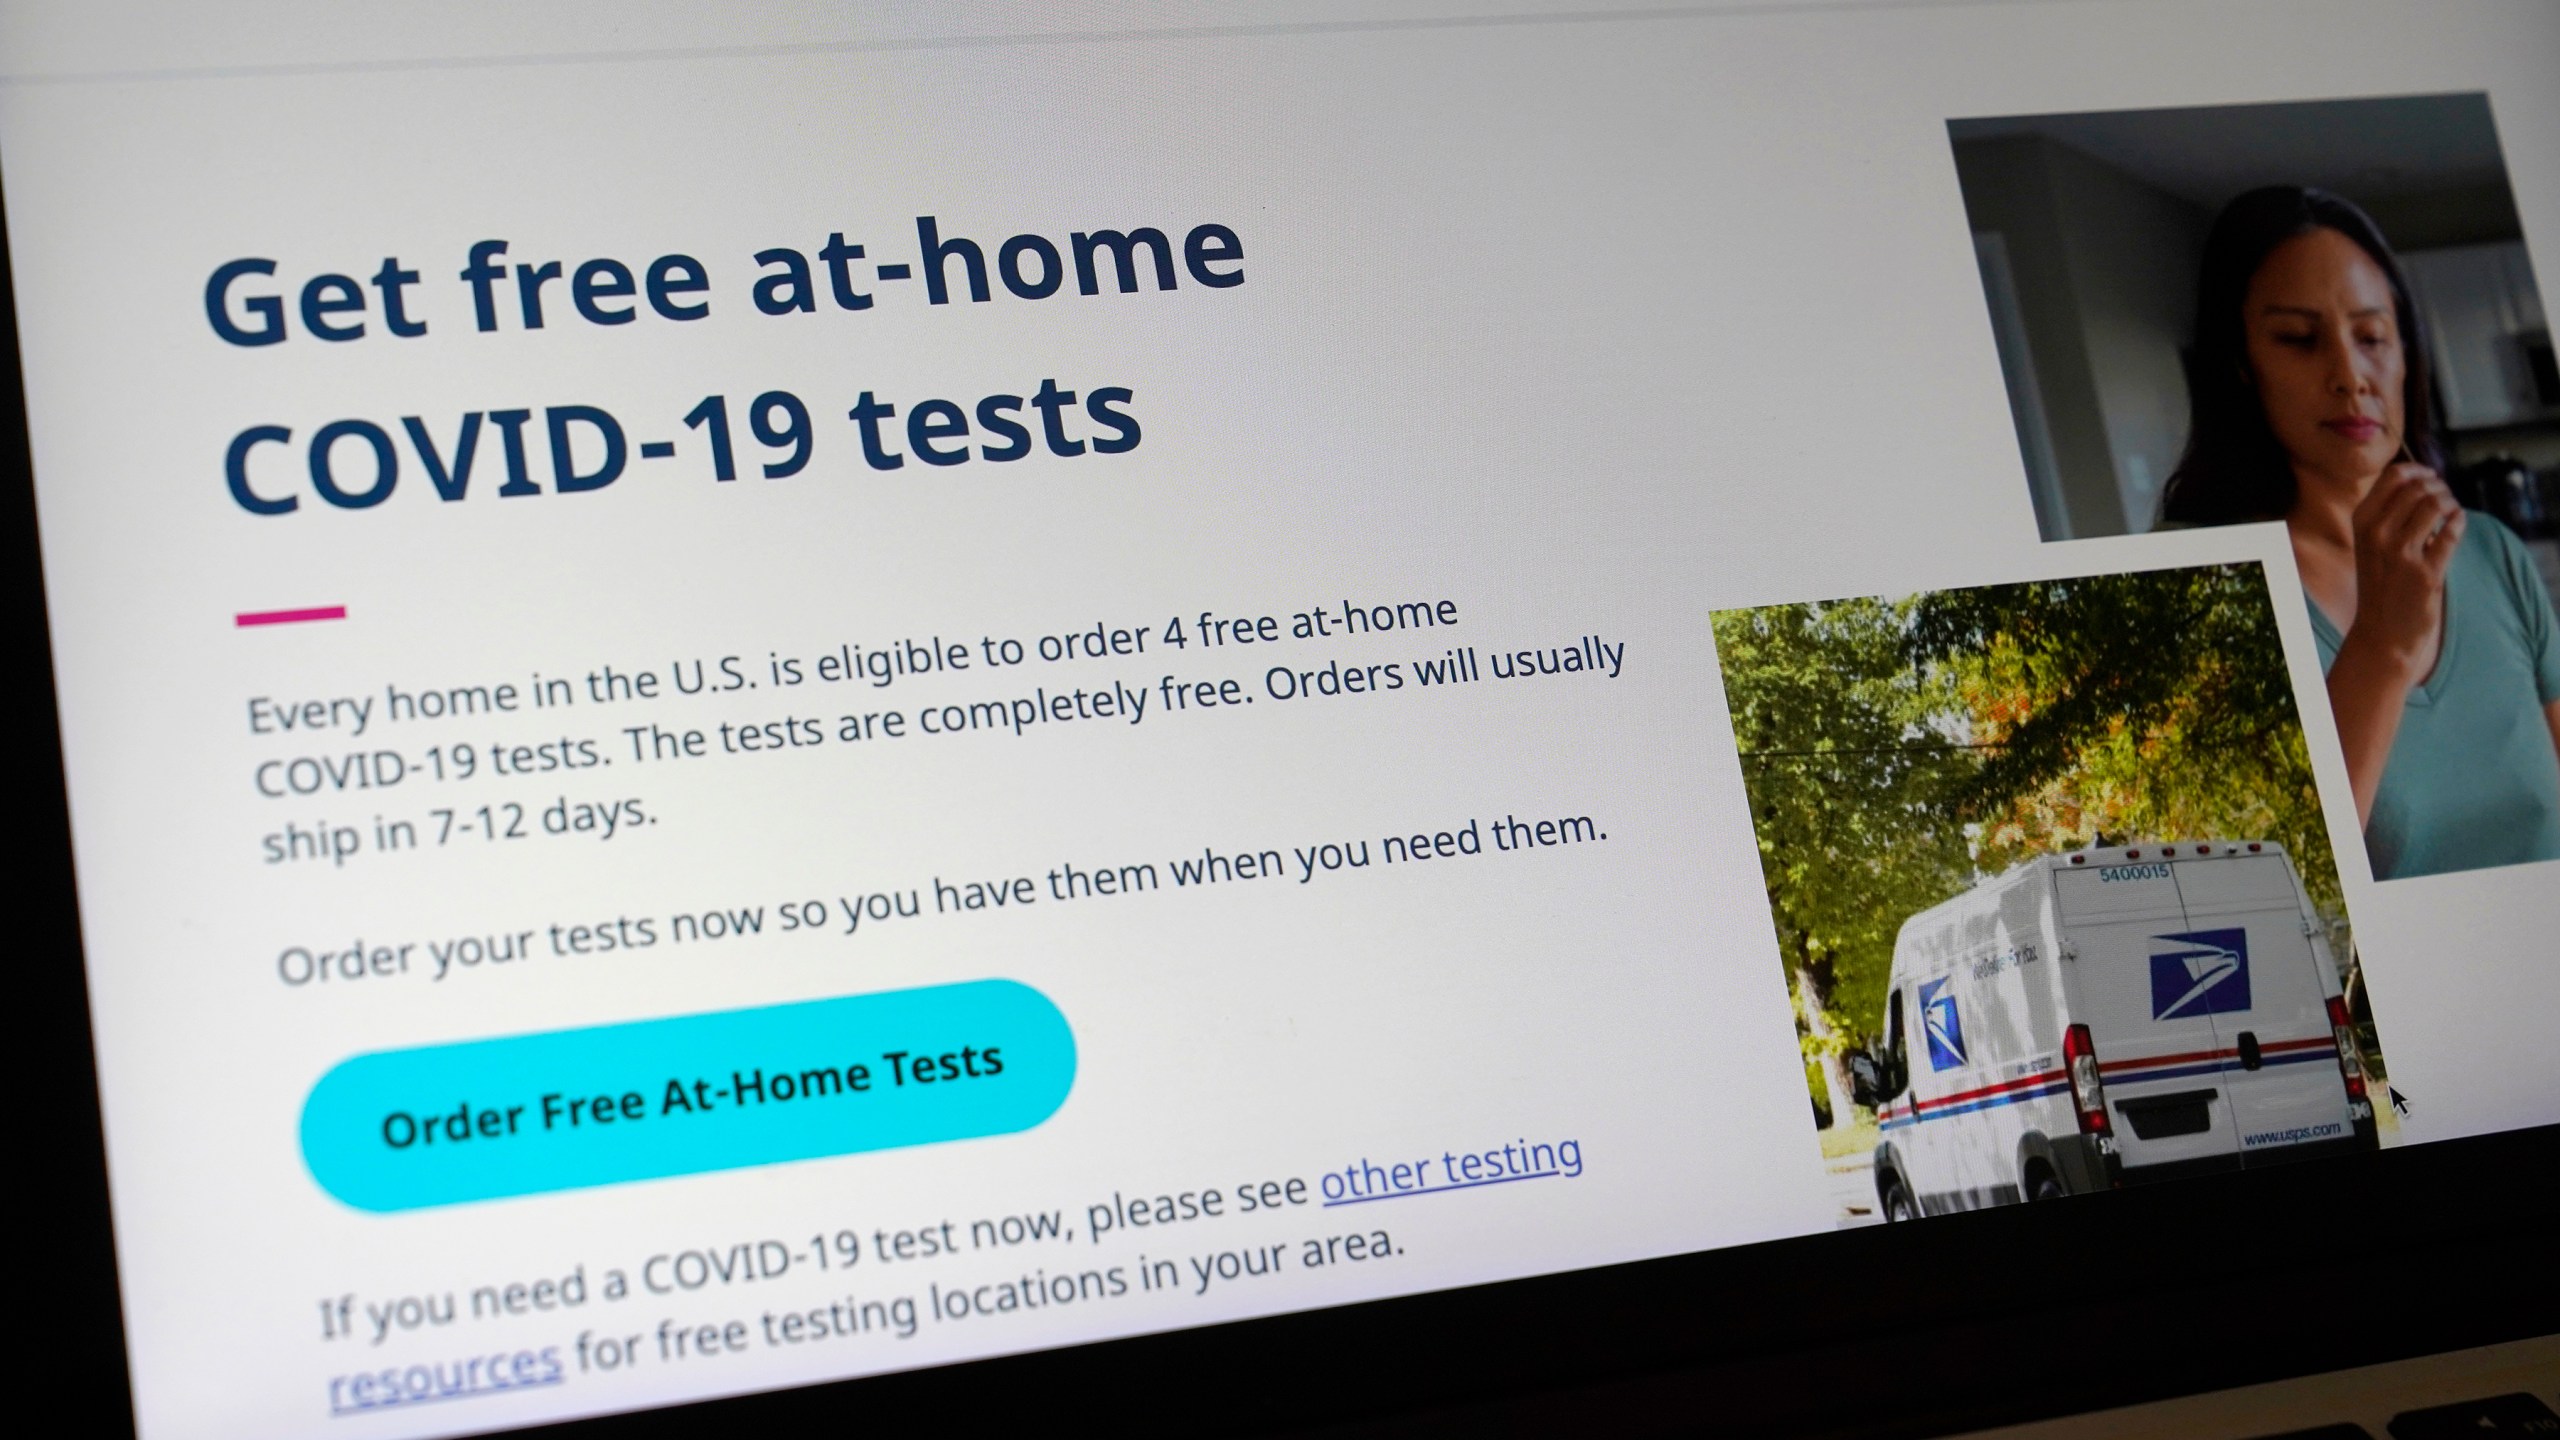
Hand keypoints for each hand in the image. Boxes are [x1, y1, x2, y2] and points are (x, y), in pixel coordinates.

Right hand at [2345, 462, 2463, 685]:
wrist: (2381, 632)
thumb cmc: (2381, 583)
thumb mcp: (2370, 543)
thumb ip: (2389, 512)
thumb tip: (2424, 479)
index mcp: (2361, 522)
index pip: (2394, 475)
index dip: (2419, 470)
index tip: (2431, 478)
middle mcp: (2377, 534)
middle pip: (2419, 486)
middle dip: (2439, 486)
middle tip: (2444, 498)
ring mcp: (2401, 554)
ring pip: (2436, 503)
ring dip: (2450, 502)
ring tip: (2451, 511)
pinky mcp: (2426, 572)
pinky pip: (2452, 532)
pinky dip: (2459, 521)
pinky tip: (2457, 523)